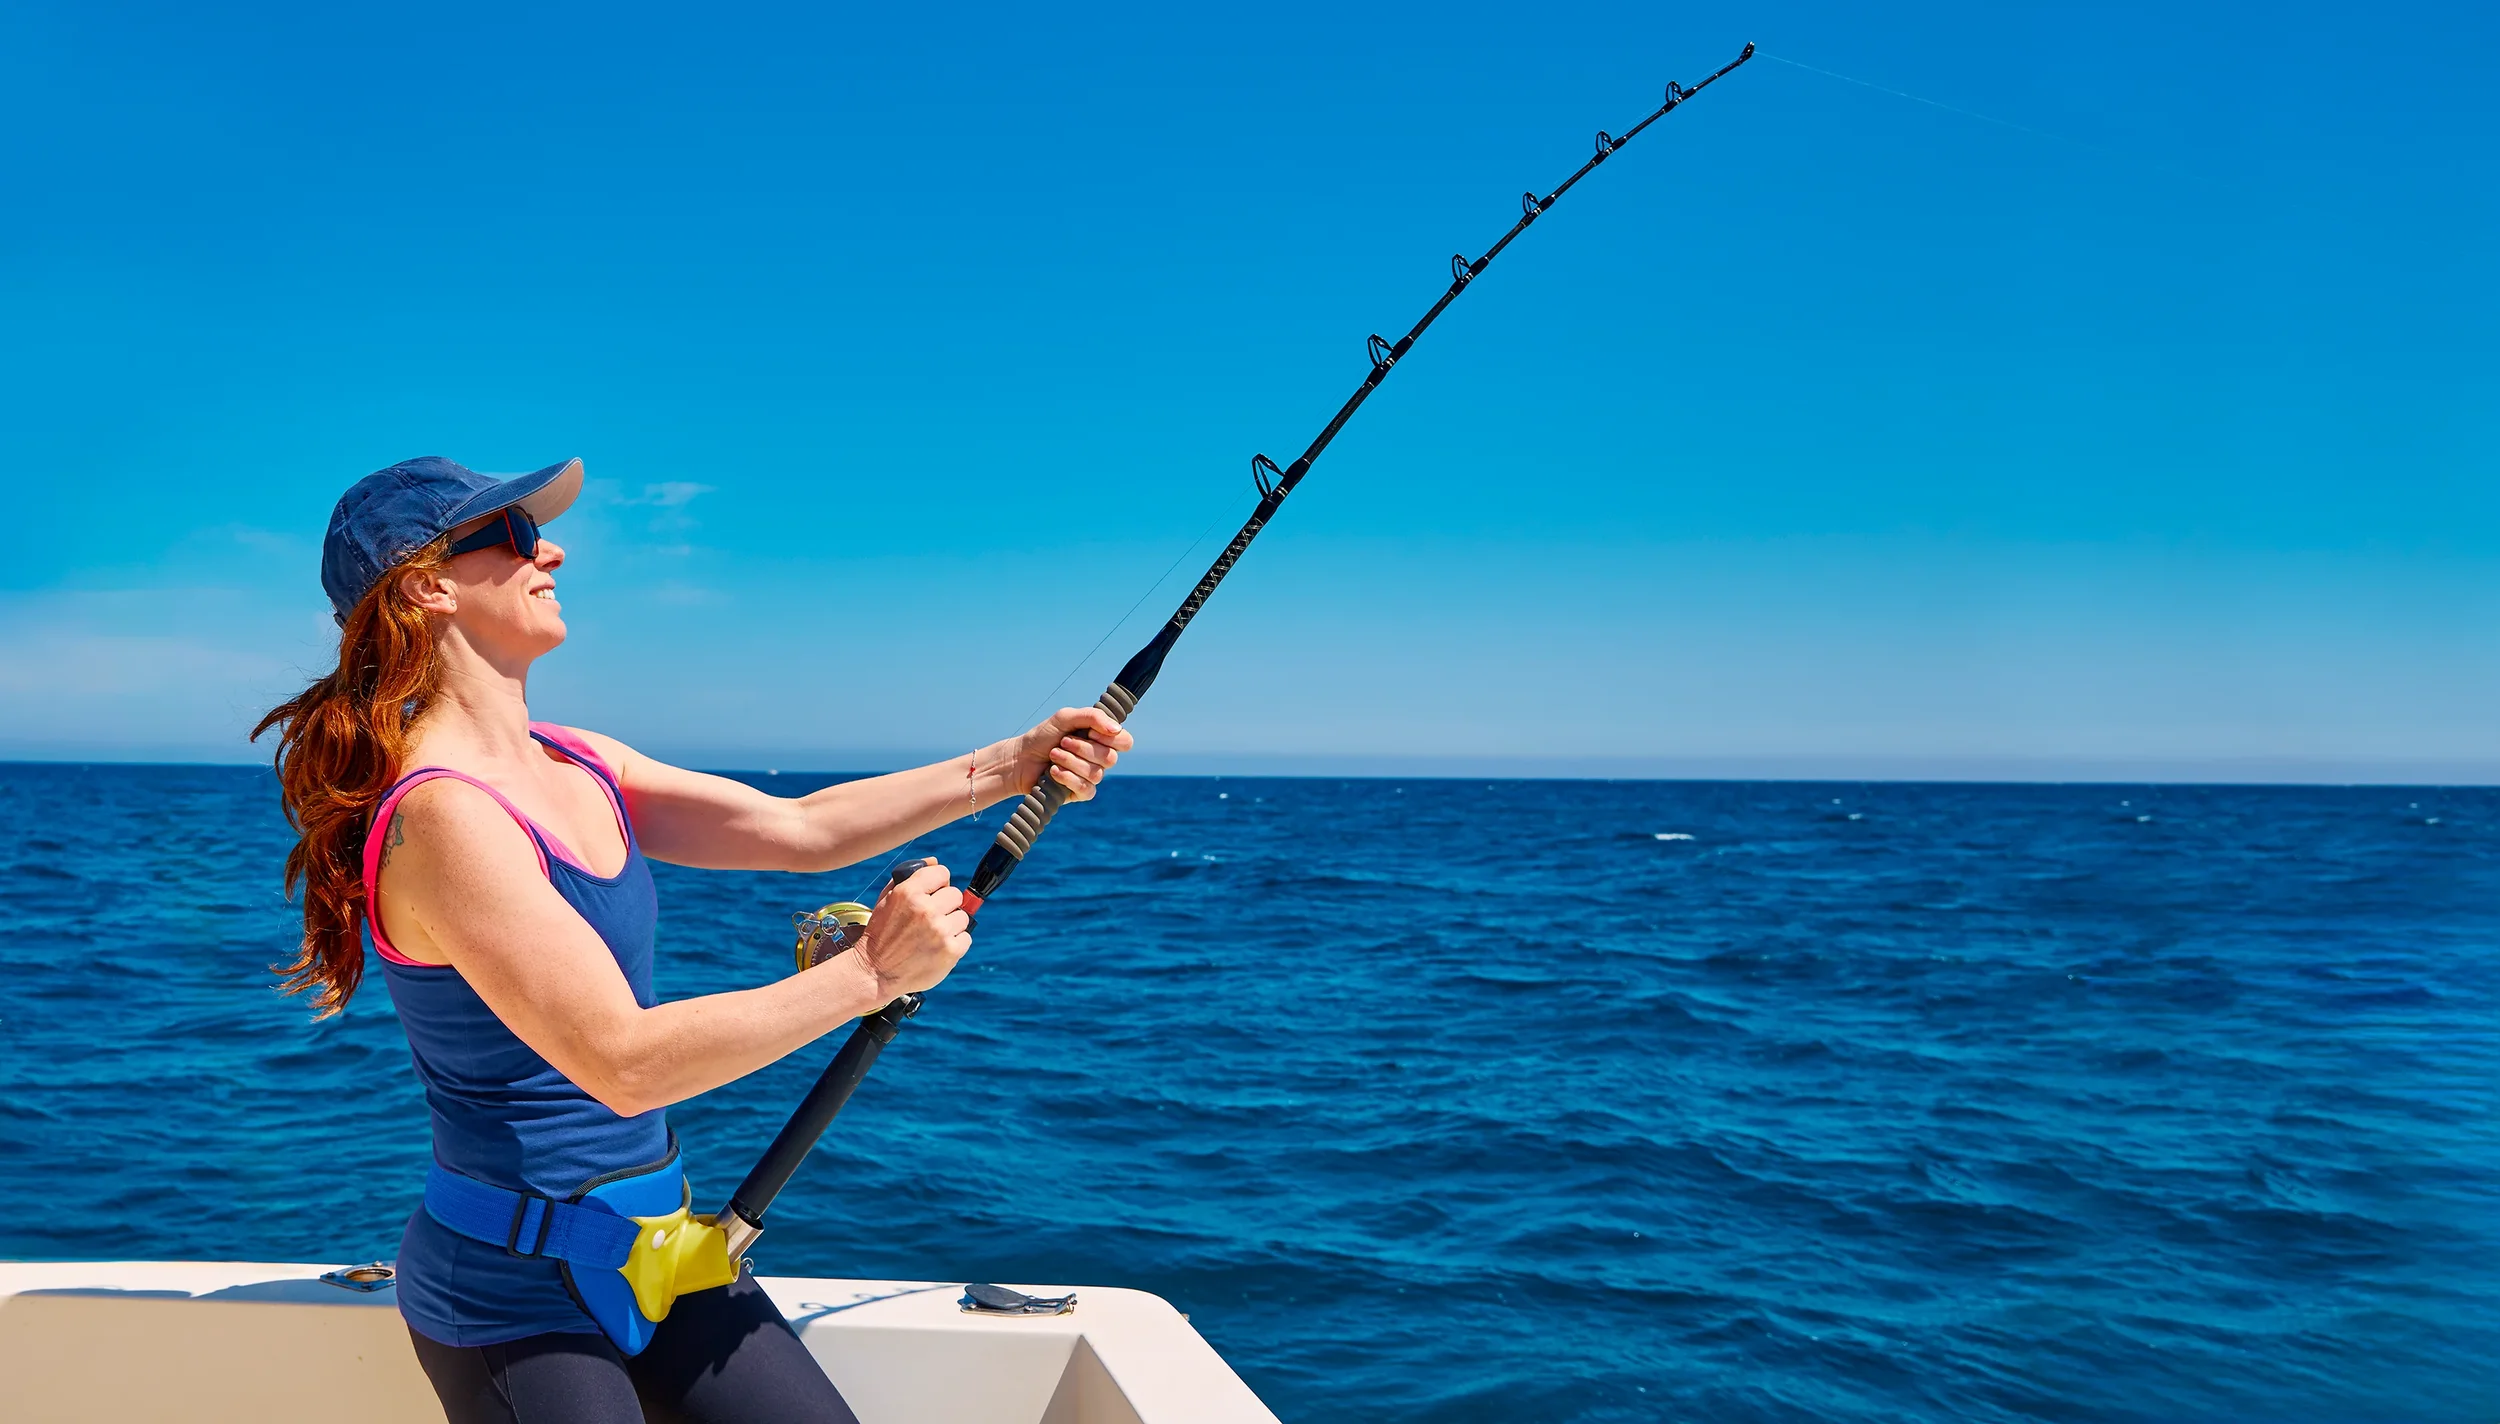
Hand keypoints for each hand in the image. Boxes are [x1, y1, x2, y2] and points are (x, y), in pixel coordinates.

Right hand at [852, 862, 969, 998]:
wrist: (875, 972)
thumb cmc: (881, 934)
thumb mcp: (887, 900)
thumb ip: (910, 877)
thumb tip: (934, 861)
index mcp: (909, 892)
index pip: (942, 872)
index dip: (938, 884)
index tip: (933, 893)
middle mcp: (926, 909)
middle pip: (955, 894)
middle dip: (945, 905)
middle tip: (931, 919)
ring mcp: (940, 931)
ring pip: (963, 917)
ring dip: (951, 925)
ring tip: (932, 936)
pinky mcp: (951, 951)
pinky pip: (966, 938)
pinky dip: (955, 943)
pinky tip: (937, 949)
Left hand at [993, 707, 1133, 802]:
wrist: (1020, 758)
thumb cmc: (1042, 736)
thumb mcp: (1066, 717)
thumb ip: (1093, 717)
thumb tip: (1117, 730)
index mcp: (1100, 739)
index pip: (1125, 742)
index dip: (1110, 738)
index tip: (1090, 732)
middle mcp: (1099, 758)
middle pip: (1110, 758)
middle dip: (1082, 748)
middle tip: (1063, 742)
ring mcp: (1091, 777)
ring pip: (1097, 774)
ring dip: (1070, 761)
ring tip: (1053, 755)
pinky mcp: (1080, 793)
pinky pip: (1086, 789)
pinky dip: (1067, 777)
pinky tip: (1053, 772)